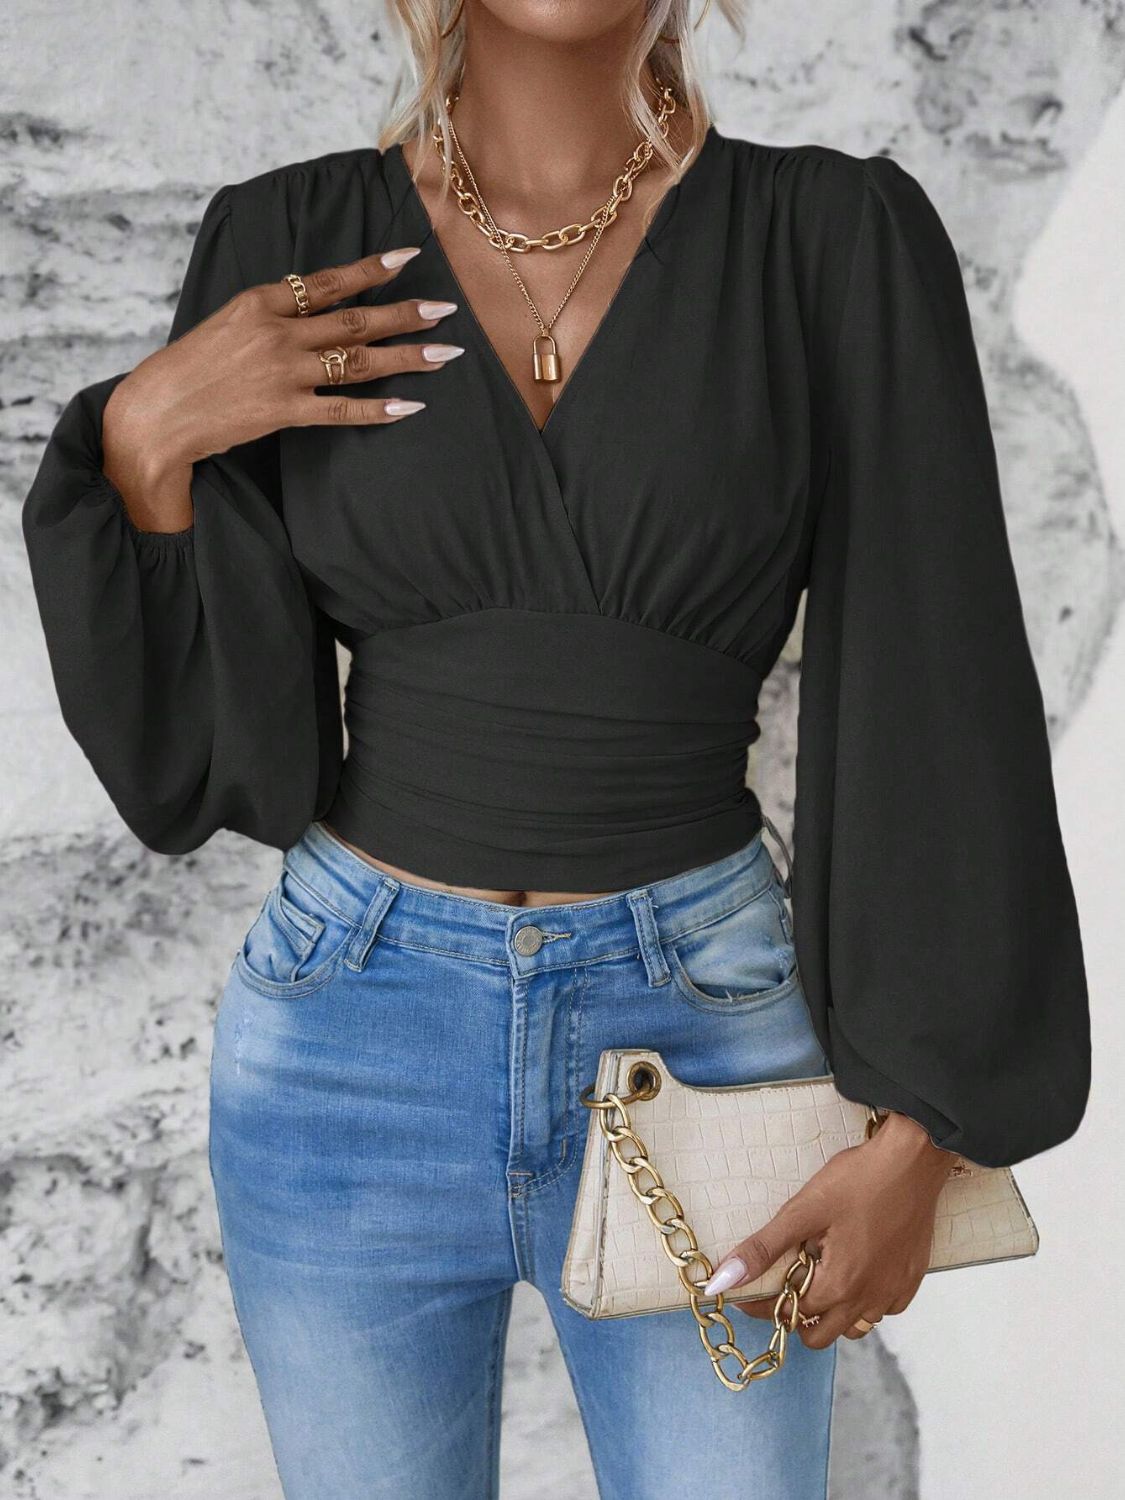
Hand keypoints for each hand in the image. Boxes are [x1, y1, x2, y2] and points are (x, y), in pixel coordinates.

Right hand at [102, 247, 460, 530]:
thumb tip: (313, 305)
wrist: (158, 413)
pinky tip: (409, 405)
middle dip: (405, 313)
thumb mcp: (226, 323)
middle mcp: (276, 334)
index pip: (327, 282)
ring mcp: (282, 373)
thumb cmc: (192, 367)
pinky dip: (378, 409)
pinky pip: (342, 409)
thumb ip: (271, 314)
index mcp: (260, 303)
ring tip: (444, 353)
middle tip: (446, 308)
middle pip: (355, 320)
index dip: (370, 269)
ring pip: (358, 361)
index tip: (408, 257)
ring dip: (406, 356)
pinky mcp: (283, 411)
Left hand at [703, 1110, 956, 1347]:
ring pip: (853, 1327)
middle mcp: (868, 1300)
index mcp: (838, 1286)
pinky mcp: (911, 1281)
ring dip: (830, 1313)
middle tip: (785, 1284)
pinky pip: (881, 1309)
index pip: (788, 1315)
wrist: (914, 1160)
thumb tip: (722, 1281)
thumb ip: (763, 1249)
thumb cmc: (858, 1180)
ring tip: (819, 1274)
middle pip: (819, 1335)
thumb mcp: (803, 1210)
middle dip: (795, 1317)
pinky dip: (863, 1301)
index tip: (746, 1292)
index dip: (762, 1305)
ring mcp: (893, 1293)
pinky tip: (855, 1269)